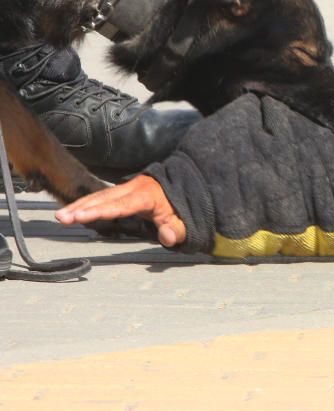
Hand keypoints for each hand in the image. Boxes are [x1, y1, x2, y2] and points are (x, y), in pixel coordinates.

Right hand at [55, 175, 186, 246]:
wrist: (182, 184)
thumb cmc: (179, 207)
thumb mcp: (183, 221)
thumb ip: (176, 230)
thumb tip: (168, 238)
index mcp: (148, 196)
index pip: (122, 205)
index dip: (101, 211)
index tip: (80, 216)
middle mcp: (134, 188)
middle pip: (105, 198)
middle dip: (82, 207)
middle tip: (61, 218)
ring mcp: (126, 187)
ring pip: (100, 196)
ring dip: (79, 205)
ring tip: (60, 216)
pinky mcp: (121, 190)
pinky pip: (101, 196)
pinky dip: (86, 202)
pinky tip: (72, 210)